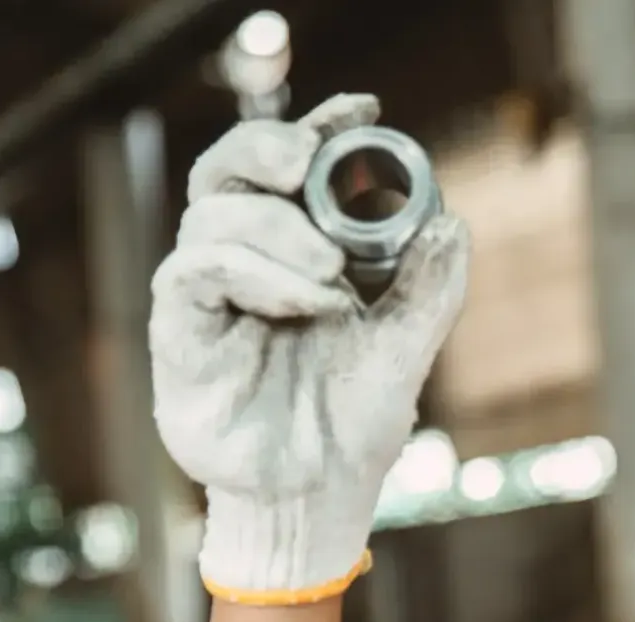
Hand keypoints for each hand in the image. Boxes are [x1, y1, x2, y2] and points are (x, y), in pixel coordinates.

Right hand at [150, 94, 469, 602]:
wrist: (320, 498)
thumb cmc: (352, 424)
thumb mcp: (406, 351)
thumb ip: (429, 290)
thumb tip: (453, 224)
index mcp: (295, 252)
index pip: (291, 168)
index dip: (318, 127)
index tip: (361, 109)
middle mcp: (245, 262)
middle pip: (227, 168)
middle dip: (268, 147)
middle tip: (310, 162)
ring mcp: (209, 296)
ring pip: (212, 215)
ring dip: (276, 228)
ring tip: (332, 275)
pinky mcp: (181, 334)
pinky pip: (195, 272)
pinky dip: (254, 271)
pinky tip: (308, 300)